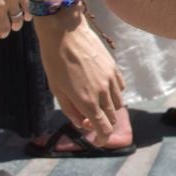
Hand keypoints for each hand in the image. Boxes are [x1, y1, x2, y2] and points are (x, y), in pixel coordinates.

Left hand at [33, 8, 124, 144]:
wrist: (66, 33)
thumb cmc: (55, 62)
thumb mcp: (57, 90)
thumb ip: (71, 110)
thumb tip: (80, 122)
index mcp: (86, 101)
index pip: (102, 128)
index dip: (102, 139)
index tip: (98, 142)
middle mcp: (102, 92)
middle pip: (112, 117)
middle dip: (103, 124)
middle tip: (88, 120)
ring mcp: (110, 79)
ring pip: (118, 103)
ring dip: (108, 109)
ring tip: (95, 103)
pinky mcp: (114, 67)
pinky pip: (120, 87)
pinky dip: (114, 94)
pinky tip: (103, 90)